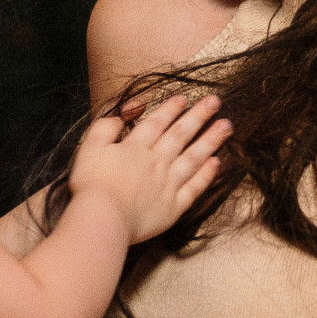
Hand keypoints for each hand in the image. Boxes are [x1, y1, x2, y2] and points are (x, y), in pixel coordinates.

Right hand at [67, 92, 229, 244]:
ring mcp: (167, 185)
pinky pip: (194, 188)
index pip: (157, 123)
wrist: (102, 219)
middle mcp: (156, 162)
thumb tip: (125, 113)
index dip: (171, 109)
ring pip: (194, 158)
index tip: (185, 98)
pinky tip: (217, 163)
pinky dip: (206, 175)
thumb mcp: (89, 146)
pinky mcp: (173, 208)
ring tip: (227, 126)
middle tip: (215, 101)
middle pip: (180, 135)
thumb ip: (106, 126)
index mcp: (135, 147)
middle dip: (198, 116)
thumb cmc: (91, 185)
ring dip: (211, 140)